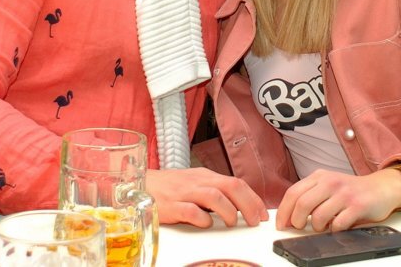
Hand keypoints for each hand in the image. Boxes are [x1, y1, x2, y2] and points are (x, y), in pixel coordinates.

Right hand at [146, 167, 267, 228]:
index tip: (262, 214)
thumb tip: (238, 206)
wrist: (139, 186)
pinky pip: (191, 211)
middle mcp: (197, 181)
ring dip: (228, 211)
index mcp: (205, 176)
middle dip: (248, 204)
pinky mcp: (171, 206)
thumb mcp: (194, 185)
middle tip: (255, 221)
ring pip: (214, 196)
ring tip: (232, 222)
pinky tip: (205, 223)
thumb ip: (214, 192)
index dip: (253, 198)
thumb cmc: (168, 188)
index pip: (236, 182)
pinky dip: (202, 219)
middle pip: (230, 186)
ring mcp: (184, 193)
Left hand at [276, 168, 400, 231]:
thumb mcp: (327, 186)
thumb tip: (289, 216)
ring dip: (317, 227)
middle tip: (300, 228)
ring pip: (318, 216)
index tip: (281, 224)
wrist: (381, 188)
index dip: (283, 211)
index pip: (293, 193)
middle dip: (296, 221)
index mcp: (319, 176)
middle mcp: (330, 182)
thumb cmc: (350, 191)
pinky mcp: (357, 205)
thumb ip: (310, 196)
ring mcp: (344, 193)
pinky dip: (333, 231)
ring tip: (322, 227)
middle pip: (302, 204)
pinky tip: (336, 227)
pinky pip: (338, 224)